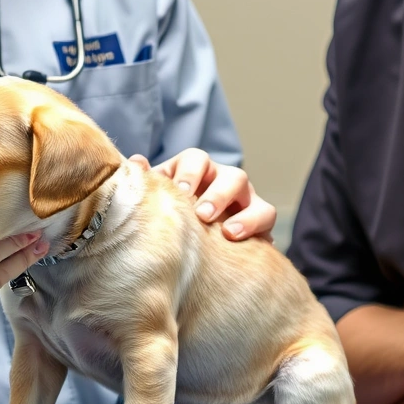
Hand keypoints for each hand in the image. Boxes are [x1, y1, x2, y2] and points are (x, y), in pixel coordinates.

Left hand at [140, 150, 275, 240]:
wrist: (195, 244)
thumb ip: (150, 183)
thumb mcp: (161, 199)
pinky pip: (267, 215)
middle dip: (217, 194)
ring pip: (250, 192)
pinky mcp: (260, 216)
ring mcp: (244, 196)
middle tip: (203, 215)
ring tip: (229, 233)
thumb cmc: (173, 215)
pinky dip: (256, 226)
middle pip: (229, 174)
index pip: (196, 159)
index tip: (181, 191)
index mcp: (196, 171)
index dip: (190, 172)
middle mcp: (222, 178)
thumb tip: (137, 163)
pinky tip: (244, 242)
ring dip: (242, 211)